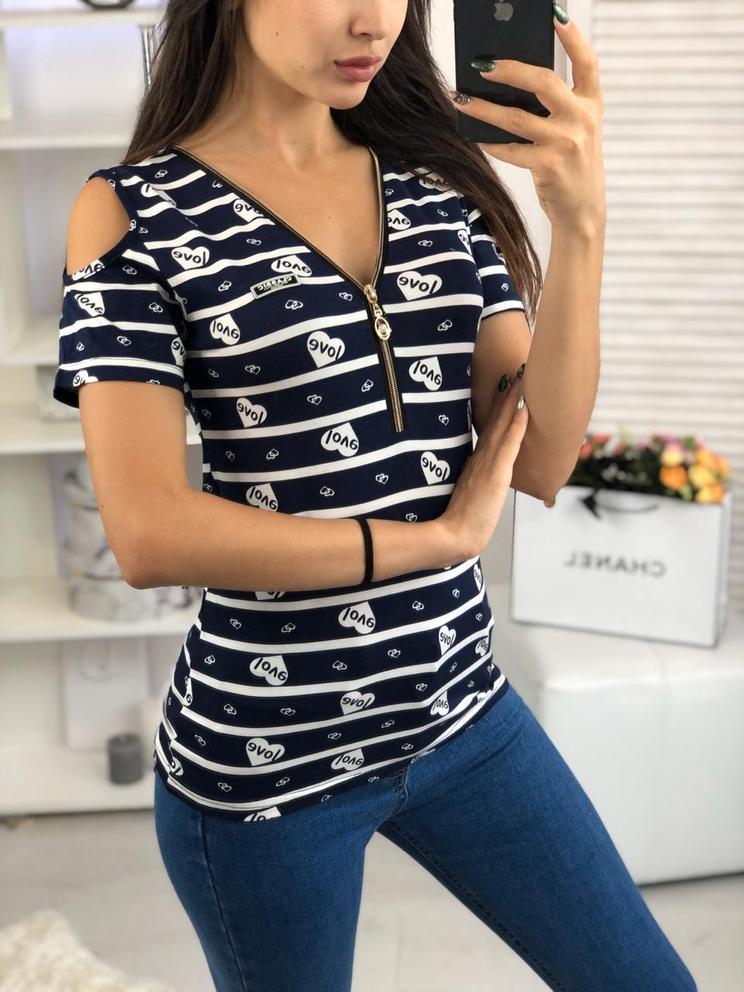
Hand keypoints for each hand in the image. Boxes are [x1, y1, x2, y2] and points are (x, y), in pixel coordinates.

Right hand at [439, 381, 528, 559]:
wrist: (453, 535)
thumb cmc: (461, 522)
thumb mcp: (471, 498)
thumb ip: (477, 485)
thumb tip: (483, 482)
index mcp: (476, 462)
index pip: (490, 429)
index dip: (499, 408)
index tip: (507, 387)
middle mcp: (481, 457)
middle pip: (496, 420)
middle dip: (507, 396)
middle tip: (517, 371)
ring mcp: (488, 463)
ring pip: (502, 425)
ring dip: (513, 402)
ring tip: (522, 379)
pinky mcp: (495, 473)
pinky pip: (509, 444)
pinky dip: (517, 425)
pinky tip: (525, 408)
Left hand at [451, 9, 605, 232]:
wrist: (583, 211)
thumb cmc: (572, 164)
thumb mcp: (576, 130)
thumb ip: (556, 107)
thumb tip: (508, 83)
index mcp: (592, 104)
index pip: (587, 62)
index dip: (572, 36)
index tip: (555, 12)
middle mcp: (583, 119)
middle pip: (545, 82)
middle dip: (511, 69)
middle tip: (482, 64)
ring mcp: (566, 143)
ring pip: (516, 118)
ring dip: (483, 108)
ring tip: (460, 99)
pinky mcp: (549, 166)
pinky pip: (510, 148)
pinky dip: (490, 142)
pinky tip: (474, 135)